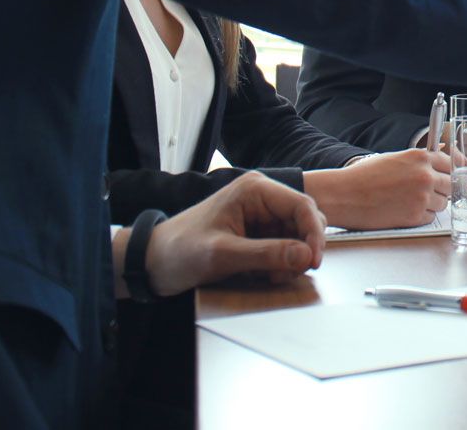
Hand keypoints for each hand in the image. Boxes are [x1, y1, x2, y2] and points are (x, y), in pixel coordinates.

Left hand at [139, 171, 325, 297]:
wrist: (153, 262)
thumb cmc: (179, 250)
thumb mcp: (223, 255)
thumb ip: (267, 254)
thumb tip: (305, 256)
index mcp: (255, 190)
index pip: (302, 206)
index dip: (314, 235)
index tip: (312, 262)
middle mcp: (262, 198)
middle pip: (304, 220)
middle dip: (302, 249)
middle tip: (289, 273)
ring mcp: (260, 215)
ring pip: (297, 235)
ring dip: (291, 259)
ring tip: (271, 276)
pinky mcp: (257, 232)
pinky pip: (284, 246)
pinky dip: (281, 263)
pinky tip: (265, 274)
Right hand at [304, 148, 452, 229]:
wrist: (344, 195)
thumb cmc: (365, 176)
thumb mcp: (396, 158)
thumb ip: (422, 161)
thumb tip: (444, 163)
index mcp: (421, 156)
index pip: (454, 161)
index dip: (460, 168)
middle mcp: (425, 175)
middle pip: (453, 183)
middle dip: (444, 188)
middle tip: (429, 191)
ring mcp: (422, 196)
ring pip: (443, 202)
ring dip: (432, 203)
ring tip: (408, 200)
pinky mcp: (415, 215)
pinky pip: (430, 217)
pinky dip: (421, 216)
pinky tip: (403, 210)